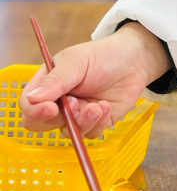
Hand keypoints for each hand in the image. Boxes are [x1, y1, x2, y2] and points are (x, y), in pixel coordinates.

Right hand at [20, 22, 171, 137]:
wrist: (134, 60)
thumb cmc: (102, 56)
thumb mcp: (76, 62)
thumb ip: (55, 81)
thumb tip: (32, 99)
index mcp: (47, 84)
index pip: (28, 105)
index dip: (35, 111)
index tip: (51, 108)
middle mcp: (58, 102)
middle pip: (42, 124)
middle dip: (60, 118)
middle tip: (77, 103)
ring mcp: (76, 114)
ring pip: (67, 132)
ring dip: (82, 121)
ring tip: (97, 106)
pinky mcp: (95, 122)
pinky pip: (89, 134)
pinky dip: (98, 122)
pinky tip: (106, 105)